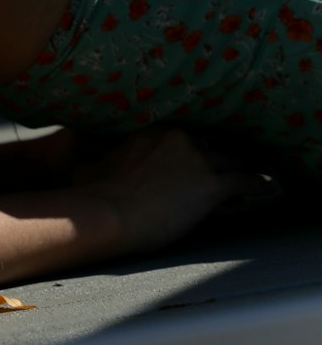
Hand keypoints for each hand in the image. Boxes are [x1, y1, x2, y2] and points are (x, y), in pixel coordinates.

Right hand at [75, 127, 248, 253]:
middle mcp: (179, 139)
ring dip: (241, 167)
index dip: (190, 149)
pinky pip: (245, 181)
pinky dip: (258, 184)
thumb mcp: (86, 168)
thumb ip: (94, 161)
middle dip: (217, 156)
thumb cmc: (91, 195)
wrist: (107, 212)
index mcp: (152, 132)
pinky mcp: (211, 186)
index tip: (192, 156)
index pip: (181, 137)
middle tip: (226, 164)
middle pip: (209, 145)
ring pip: (231, 159)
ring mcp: (198, 161)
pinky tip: (268, 188)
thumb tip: (75, 166)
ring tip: (252, 172)